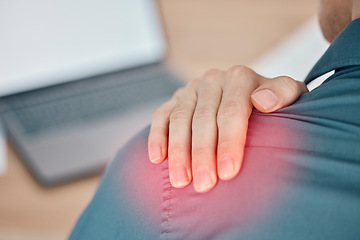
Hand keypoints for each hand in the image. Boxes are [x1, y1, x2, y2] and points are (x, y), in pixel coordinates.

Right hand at [148, 66, 307, 192]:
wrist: (252, 94)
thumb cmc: (274, 106)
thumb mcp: (291, 95)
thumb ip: (284, 92)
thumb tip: (263, 102)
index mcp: (240, 78)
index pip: (232, 111)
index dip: (229, 142)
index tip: (229, 173)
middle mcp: (213, 80)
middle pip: (203, 119)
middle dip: (202, 154)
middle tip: (203, 185)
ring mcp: (191, 89)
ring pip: (179, 119)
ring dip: (178, 152)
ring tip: (180, 181)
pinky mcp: (176, 99)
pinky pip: (161, 116)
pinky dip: (157, 136)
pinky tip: (156, 158)